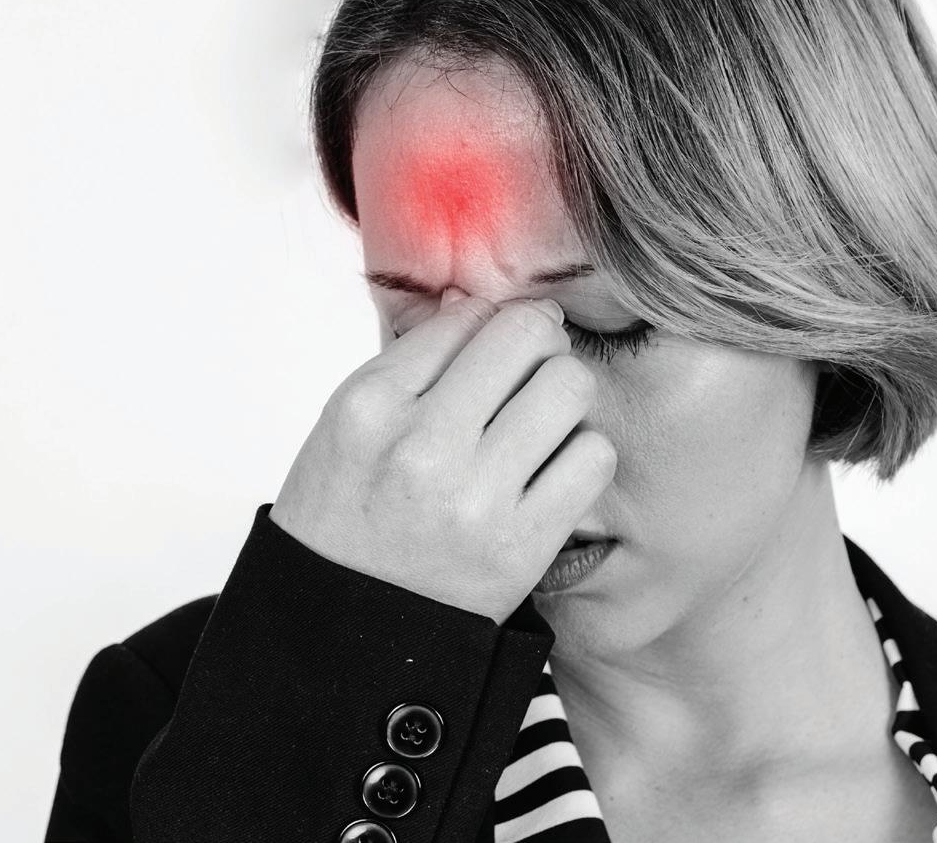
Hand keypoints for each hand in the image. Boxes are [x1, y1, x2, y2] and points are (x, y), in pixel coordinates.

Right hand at [269, 288, 616, 624]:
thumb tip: (480, 302)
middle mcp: (422, 446)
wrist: (343, 636)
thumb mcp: (348, 428)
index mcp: (370, 406)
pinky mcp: (522, 545)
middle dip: (539, 347)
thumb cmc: (347, 518)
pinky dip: (581, 457)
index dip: (494, 324)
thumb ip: (412, 362)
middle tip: (530, 375)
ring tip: (538, 427)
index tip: (498, 347)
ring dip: (564, 399)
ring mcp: (475, 499)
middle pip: (530, 337)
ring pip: (571, 387)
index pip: (467, 318)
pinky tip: (551, 473)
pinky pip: (593, 457)